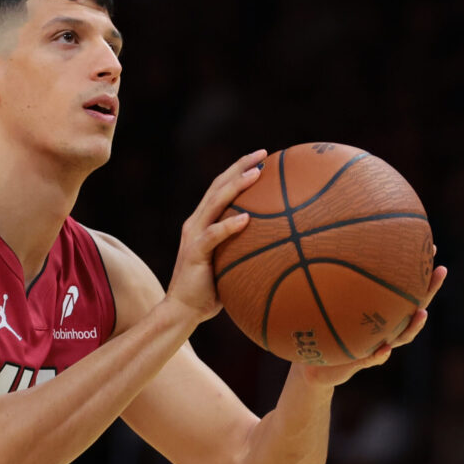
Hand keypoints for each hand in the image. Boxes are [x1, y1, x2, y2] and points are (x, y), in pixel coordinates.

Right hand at [165, 149, 267, 323]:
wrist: (182, 310)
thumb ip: (245, 250)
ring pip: (214, 203)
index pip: (220, 188)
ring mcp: (193, 236)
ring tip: (256, 174)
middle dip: (240, 166)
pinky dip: (229, 225)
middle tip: (263, 154)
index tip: (262, 158)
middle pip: (217, 186)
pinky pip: (213, 236)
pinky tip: (247, 218)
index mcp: (203, 222)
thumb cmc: (210, 291)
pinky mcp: (194, 253)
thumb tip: (281, 247)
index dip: (239, 170)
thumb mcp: (230, 264)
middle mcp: (196, 223)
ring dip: (235, 186)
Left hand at [298, 262, 447, 386]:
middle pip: (415, 307)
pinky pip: (373, 358)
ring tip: (422, 313)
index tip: (430, 248)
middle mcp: (386, 327)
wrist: (316, 364)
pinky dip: (380, 354)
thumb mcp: (326, 303)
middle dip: (430, 289)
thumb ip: (331, 284)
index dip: (417, 271)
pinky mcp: (362, 361)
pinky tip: (384, 349)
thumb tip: (327, 244)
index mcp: (382, 313)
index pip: (405, 289)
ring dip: (414, 325)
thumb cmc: (325, 327)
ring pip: (402, 336)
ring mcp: (377, 344)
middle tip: (442, 270)